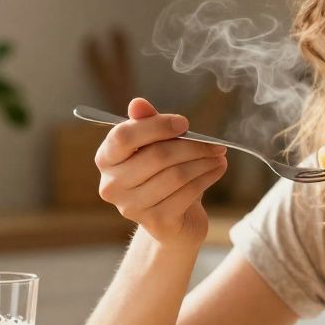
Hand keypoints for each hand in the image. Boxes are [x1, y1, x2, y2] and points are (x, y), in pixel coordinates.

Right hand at [95, 98, 227, 247]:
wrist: (171, 221)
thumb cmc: (160, 176)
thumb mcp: (153, 146)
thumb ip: (146, 124)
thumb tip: (137, 103)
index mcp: (106, 159)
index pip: (124, 136)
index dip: (156, 126)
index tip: (184, 123)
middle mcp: (111, 185)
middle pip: (157, 156)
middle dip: (192, 146)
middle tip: (215, 143)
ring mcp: (131, 206)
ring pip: (176, 175)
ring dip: (203, 162)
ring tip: (219, 156)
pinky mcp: (155, 221)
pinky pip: (187, 193)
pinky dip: (207, 178)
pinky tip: (217, 170)